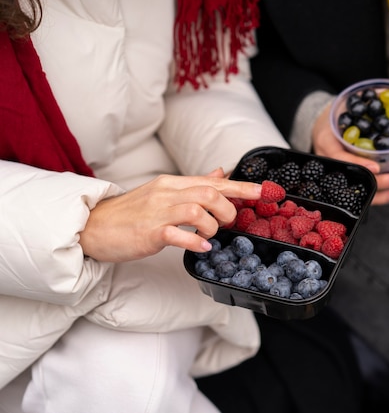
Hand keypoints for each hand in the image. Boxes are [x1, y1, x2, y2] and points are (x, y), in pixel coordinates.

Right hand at [78, 168, 261, 262]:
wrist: (94, 226)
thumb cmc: (131, 213)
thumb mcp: (164, 192)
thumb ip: (194, 184)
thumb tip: (220, 172)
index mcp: (172, 183)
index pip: (213, 181)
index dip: (240, 187)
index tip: (261, 191)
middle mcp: (166, 193)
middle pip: (209, 193)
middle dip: (228, 209)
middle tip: (228, 223)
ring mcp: (157, 213)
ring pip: (198, 211)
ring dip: (213, 226)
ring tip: (210, 236)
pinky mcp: (149, 233)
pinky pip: (179, 235)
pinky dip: (196, 243)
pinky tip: (202, 248)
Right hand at [312, 104, 388, 204]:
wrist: (324, 125)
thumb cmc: (338, 114)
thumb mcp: (352, 103)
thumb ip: (376, 97)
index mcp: (326, 141)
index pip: (339, 156)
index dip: (357, 162)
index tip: (376, 167)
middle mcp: (329, 161)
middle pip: (351, 178)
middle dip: (375, 182)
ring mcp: (336, 173)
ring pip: (355, 190)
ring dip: (378, 194)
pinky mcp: (345, 179)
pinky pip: (360, 191)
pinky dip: (377, 195)